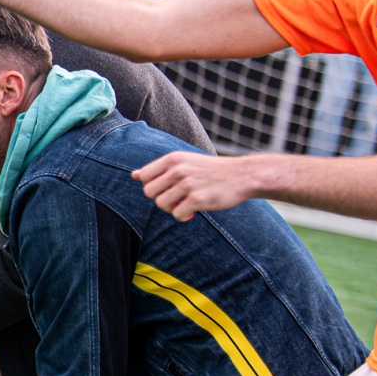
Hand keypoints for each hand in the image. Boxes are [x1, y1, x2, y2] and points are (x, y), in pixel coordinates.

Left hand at [133, 150, 260, 221]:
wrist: (243, 175)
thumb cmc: (211, 171)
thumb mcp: (185, 162)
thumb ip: (160, 169)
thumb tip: (133, 175)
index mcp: (173, 159)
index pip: (143, 176)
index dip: (152, 186)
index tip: (167, 188)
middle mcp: (178, 169)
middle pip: (148, 192)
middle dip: (160, 199)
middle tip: (176, 200)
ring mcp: (187, 184)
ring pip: (160, 204)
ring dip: (171, 209)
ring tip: (185, 205)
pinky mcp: (197, 199)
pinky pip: (176, 214)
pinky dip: (183, 217)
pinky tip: (194, 212)